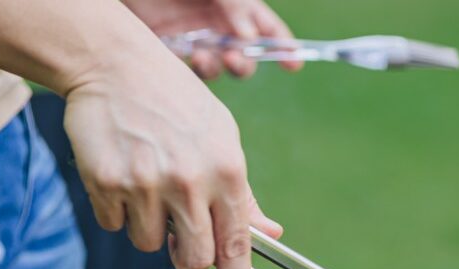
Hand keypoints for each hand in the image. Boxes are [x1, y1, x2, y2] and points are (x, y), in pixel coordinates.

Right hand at [64, 49, 282, 268]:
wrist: (116, 65)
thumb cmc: (177, 103)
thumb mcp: (223, 138)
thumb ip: (243, 194)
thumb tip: (271, 233)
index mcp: (226, 172)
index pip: (236, 244)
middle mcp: (189, 182)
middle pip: (194, 260)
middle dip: (188, 259)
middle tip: (181, 237)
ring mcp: (146, 184)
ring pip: (150, 244)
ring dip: (150, 226)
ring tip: (149, 183)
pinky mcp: (107, 183)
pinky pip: (114, 224)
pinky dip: (117, 209)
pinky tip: (123, 172)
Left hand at [122, 0, 300, 78]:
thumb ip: (234, 4)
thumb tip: (250, 36)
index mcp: (232, 4)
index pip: (265, 26)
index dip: (282, 45)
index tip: (294, 63)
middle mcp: (214, 22)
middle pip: (243, 53)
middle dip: (245, 62)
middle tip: (237, 60)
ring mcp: (190, 37)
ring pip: (217, 66)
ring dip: (219, 67)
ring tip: (209, 58)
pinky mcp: (165, 50)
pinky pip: (187, 72)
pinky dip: (195, 71)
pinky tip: (193, 58)